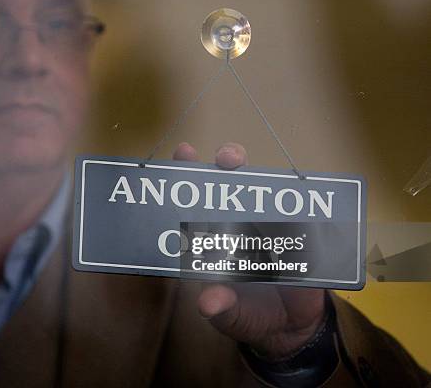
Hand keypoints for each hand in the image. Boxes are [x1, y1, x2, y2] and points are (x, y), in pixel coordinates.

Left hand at [173, 142, 325, 359]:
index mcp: (211, 241)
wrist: (292, 329)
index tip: (184, 153)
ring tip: (248, 166)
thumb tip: (208, 303)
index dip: (187, 175)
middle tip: (227, 158)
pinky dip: (297, 200)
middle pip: (229, 184)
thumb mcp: (232, 317)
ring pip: (261, 190)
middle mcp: (236, 225)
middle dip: (225, 162)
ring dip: (256, 175)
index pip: (195, 203)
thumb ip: (222, 309)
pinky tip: (297, 189)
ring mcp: (266, 226)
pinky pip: (297, 213)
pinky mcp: (296, 234)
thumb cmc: (249, 315)